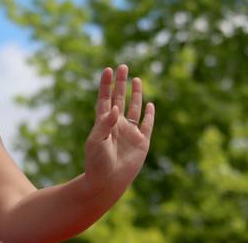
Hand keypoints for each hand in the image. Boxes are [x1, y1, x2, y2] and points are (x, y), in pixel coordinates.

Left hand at [83, 64, 153, 198]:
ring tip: (136, 79)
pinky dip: (149, 115)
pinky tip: (151, 104)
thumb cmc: (97, 161)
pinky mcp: (141, 142)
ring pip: (134, 108)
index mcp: (103, 122)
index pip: (104, 98)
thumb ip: (105, 123)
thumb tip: (115, 107)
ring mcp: (129, 132)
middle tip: (123, 66)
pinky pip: (147, 125)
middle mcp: (116, 124)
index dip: (106, 84)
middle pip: (119, 98)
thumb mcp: (97, 140)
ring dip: (135, 94)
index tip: (108, 69)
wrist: (107, 182)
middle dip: (121, 83)